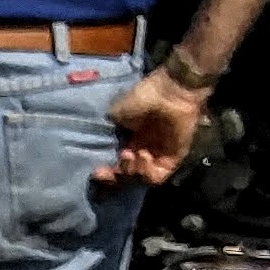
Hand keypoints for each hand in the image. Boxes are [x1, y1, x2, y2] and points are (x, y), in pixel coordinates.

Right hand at [102, 65, 204, 186]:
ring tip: (131, 155)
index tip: (96, 172)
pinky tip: (143, 156)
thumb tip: (104, 150)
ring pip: (141, 179)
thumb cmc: (142, 97)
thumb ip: (111, 135)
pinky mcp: (174, 157)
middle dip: (116, 176)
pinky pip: (158, 176)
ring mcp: (159, 155)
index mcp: (130, 142)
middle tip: (110, 168)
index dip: (106, 174)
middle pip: (127, 177)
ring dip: (131, 172)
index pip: (116, 166)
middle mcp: (143, 151)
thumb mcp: (117, 115)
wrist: (169, 91)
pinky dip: (147, 172)